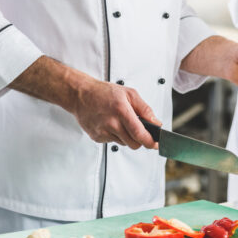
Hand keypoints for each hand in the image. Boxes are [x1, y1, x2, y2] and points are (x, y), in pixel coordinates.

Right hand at [9, 56, 159, 149]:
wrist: (79, 95)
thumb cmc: (104, 93)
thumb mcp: (129, 94)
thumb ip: (145, 109)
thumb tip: (157, 123)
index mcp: (121, 112)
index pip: (139, 134)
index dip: (150, 142)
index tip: (156, 144)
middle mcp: (111, 124)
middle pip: (133, 144)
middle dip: (140, 140)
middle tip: (139, 131)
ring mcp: (102, 132)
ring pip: (124, 144)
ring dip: (127, 137)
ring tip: (121, 123)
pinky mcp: (96, 137)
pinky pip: (113, 142)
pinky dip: (116, 136)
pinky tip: (111, 125)